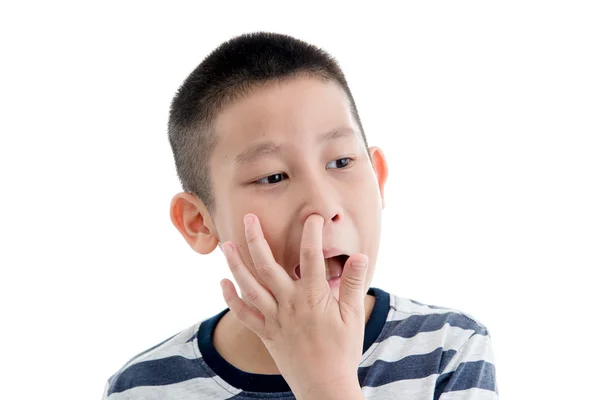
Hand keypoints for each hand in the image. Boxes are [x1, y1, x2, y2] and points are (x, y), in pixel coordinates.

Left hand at [220, 213, 368, 399]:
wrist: (324, 385)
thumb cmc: (342, 351)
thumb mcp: (353, 316)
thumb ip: (353, 283)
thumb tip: (359, 255)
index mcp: (313, 297)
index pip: (310, 256)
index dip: (310, 233)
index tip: (311, 216)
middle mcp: (289, 304)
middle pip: (268, 266)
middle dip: (256, 239)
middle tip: (248, 218)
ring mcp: (274, 319)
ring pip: (250, 287)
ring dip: (236, 265)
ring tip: (226, 245)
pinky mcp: (266, 333)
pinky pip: (244, 315)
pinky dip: (231, 299)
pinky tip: (223, 283)